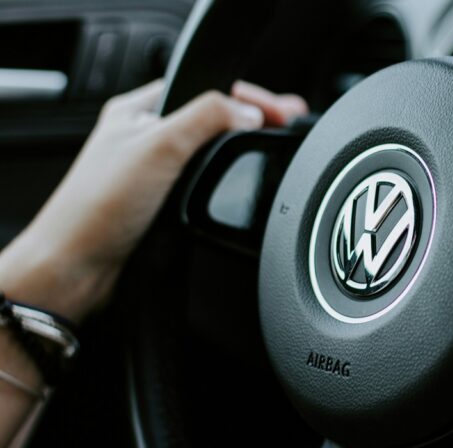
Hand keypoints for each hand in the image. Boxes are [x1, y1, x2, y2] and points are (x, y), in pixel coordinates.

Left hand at [0, 80, 307, 322]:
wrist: (78, 269)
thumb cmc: (96, 208)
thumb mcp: (159, 146)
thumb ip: (208, 117)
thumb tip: (250, 110)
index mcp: (139, 110)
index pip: (207, 87)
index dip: (248, 95)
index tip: (283, 109)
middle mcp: (146, 137)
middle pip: (212, 118)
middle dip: (251, 120)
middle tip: (288, 124)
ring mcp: (156, 172)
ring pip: (210, 152)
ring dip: (239, 151)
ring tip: (272, 146)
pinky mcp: (163, 203)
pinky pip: (205, 182)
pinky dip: (226, 180)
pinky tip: (240, 183)